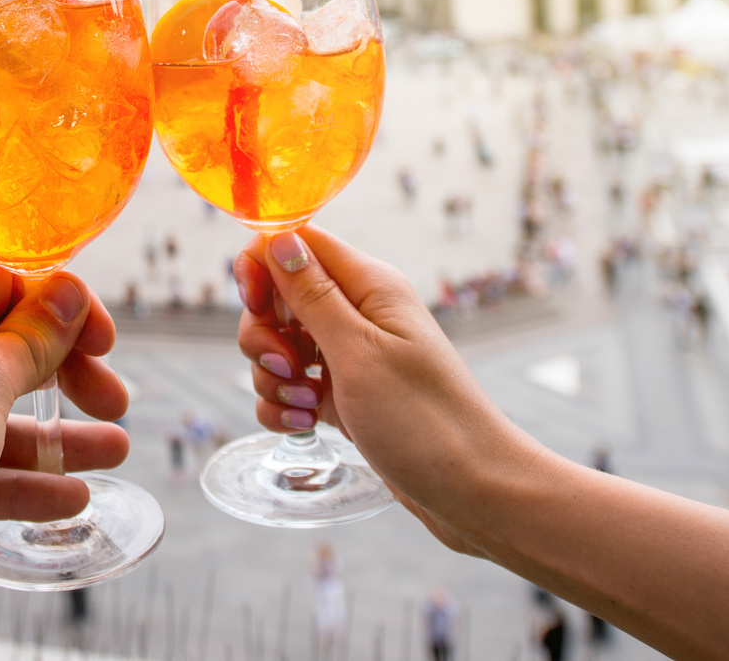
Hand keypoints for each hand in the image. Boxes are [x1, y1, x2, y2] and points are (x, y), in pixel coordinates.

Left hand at [0, 253, 128, 651]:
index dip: (61, 304)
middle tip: (115, 402)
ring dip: (58, 434)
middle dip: (67, 373)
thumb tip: (69, 291)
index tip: (106, 339)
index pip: (4, 282)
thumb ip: (35, 336)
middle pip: (6, 350)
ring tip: (114, 451)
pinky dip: (24, 483)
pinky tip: (70, 499)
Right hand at [234, 226, 552, 557]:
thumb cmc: (426, 421)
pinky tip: (306, 425)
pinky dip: (284, 406)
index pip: (296, 243)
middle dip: (262, 334)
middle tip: (285, 368)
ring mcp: (350, 356)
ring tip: (305, 407)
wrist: (473, 492)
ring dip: (272, 377)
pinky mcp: (343, 395)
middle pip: (277, 298)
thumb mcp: (359, 354)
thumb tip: (279, 237)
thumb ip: (312, 296)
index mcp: (369, 286)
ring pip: (279, 346)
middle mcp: (358, 313)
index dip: (262, 266)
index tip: (254, 305)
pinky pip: (292, 386)